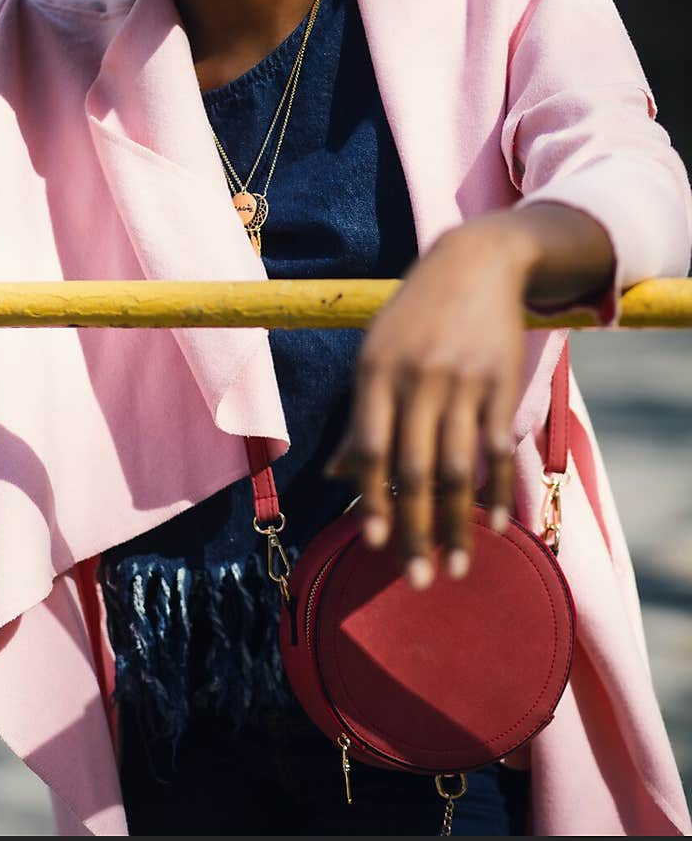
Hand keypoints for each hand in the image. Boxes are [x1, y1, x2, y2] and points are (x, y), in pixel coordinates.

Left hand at [324, 214, 533, 586]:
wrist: (476, 261)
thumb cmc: (413, 318)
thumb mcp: (376, 354)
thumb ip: (362, 418)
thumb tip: (338, 475)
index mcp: (377, 372)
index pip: (372, 449)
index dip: (371, 499)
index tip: (372, 544)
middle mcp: (419, 378)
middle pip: (415, 468)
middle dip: (415, 529)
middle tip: (419, 578)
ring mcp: (465, 381)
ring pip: (460, 467)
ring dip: (458, 523)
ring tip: (457, 566)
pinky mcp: (503, 382)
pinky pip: (498, 447)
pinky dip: (497, 490)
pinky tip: (496, 525)